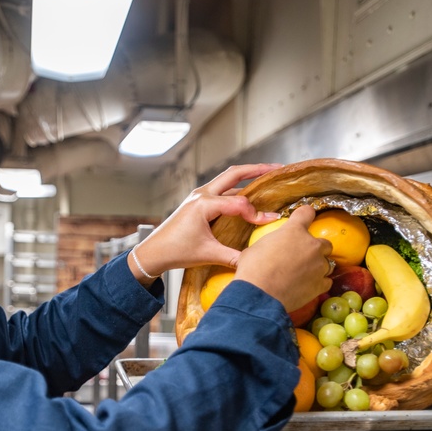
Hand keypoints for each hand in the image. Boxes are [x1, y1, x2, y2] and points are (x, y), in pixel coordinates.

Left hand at [129, 164, 282, 282]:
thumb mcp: (208, 254)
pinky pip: (221, 190)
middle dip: (257, 169)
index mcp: (203, 204)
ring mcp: (198, 195)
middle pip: (234, 174)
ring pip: (228, 180)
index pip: (239, 203)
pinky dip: (238, 188)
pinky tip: (249, 194)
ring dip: (248, 176)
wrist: (153, 252)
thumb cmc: (176, 251)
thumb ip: (234, 257)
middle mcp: (201, 194)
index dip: (256, 213)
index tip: (270, 221)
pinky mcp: (198, 201)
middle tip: (278, 168)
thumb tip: (256, 262)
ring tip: (268, 176)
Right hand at [234, 205, 332, 310]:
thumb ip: (270, 244)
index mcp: (294, 231)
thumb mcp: (256, 248)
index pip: (307, 213)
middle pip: (324, 243)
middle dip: (315, 249)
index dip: (305, 215)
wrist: (259, 295)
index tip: (304, 219)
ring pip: (326, 264)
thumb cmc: (252, 269)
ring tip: (302, 276)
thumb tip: (268, 248)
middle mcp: (311, 245)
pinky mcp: (321, 285)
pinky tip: (307, 287)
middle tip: (301, 257)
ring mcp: (319, 266)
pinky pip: (326, 282)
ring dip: (316, 268)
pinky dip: (318, 284)